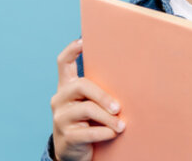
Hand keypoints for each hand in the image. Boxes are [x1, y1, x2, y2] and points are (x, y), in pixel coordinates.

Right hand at [49, 39, 125, 160]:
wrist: (74, 153)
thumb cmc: (90, 123)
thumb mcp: (92, 104)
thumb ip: (101, 91)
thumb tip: (131, 76)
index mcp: (67, 88)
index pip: (63, 63)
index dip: (71, 50)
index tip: (82, 41)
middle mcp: (60, 100)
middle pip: (80, 86)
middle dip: (103, 95)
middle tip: (118, 107)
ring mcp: (61, 118)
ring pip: (87, 110)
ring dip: (108, 118)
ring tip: (121, 125)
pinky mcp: (66, 137)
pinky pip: (88, 132)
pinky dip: (105, 133)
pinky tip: (113, 134)